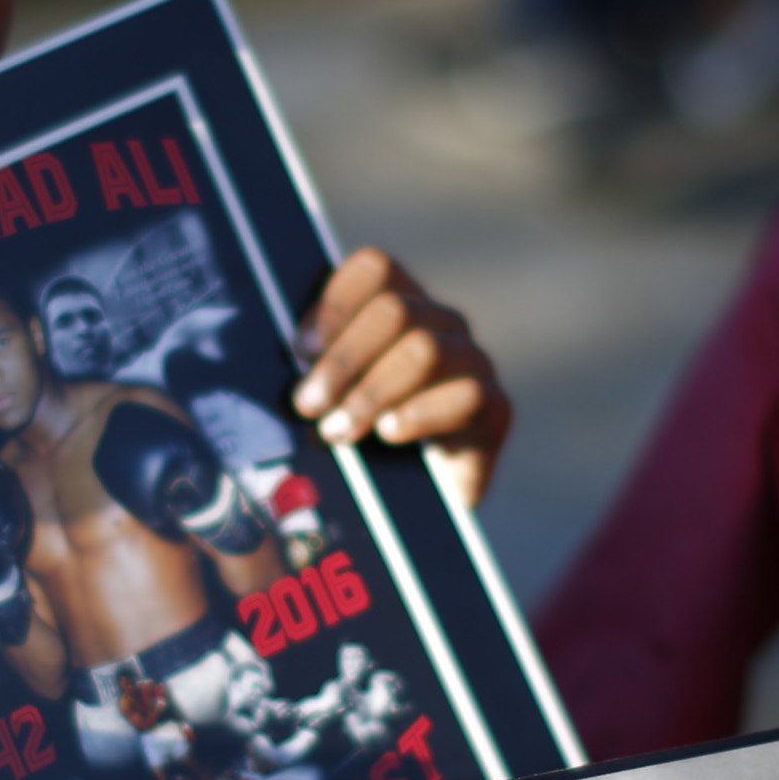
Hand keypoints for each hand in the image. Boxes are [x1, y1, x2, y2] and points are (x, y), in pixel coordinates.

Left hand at [292, 247, 512, 509]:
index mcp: (400, 307)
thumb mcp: (330, 400)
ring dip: (371, 392)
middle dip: (342, 360)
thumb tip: (281, 352)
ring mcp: (473, 363)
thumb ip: (311, 368)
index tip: (300, 350)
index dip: (334, 302)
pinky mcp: (497, 408)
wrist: (416, 510)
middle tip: (308, 404)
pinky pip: (467, 395)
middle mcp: (441, 325)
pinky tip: (390, 434)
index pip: (375, 268)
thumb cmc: (362, 447)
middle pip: (394, 310)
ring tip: (338, 431)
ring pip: (424, 349)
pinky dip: (419, 414)